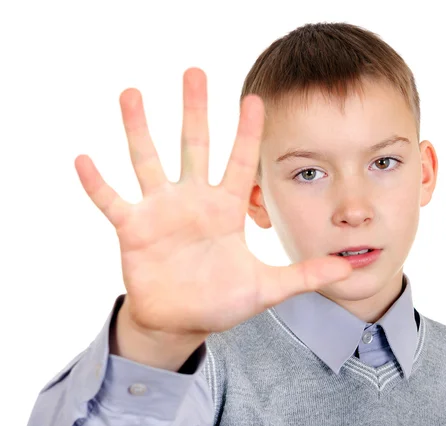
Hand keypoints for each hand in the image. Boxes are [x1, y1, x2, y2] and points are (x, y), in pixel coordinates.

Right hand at [74, 68, 351, 344]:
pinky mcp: (132, 229)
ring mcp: (160, 211)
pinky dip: (97, 183)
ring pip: (148, 161)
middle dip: (195, 110)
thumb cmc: (222, 301)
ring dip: (139, 129)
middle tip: (194, 71)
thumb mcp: (267, 288)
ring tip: (132, 93)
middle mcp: (193, 201)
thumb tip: (350, 270)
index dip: (247, 132)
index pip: (239, 162)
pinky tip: (83, 159)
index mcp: (225, 209)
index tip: (256, 97)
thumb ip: (304, 275)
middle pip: (194, 146)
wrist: (182, 320)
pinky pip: (111, 200)